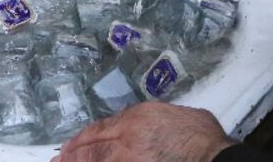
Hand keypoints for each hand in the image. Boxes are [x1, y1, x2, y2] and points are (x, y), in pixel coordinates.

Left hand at [54, 102, 233, 161]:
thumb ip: (157, 118)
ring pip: (94, 161)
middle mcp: (127, 137)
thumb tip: (152, 127)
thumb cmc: (203, 139)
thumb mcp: (178, 115)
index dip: (84, 138)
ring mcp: (128, 159)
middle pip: (90, 146)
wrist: (213, 158)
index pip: (101, 128)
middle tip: (59, 160)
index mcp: (138, 118)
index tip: (73, 145)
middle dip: (72, 154)